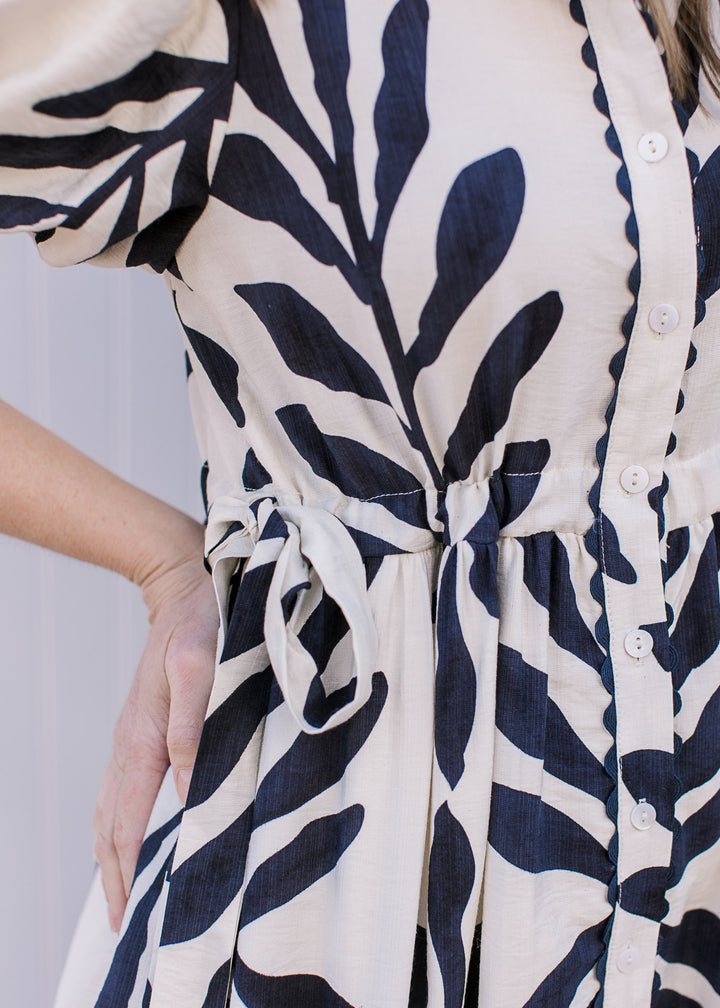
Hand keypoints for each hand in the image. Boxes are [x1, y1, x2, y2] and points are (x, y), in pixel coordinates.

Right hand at [92, 547, 218, 932]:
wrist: (186, 587)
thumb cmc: (203, 623)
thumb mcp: (203, 665)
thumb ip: (194, 726)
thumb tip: (187, 791)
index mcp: (144, 738)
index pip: (130, 819)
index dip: (129, 868)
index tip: (129, 912)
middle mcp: (129, 745)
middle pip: (111, 825)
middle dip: (115, 877)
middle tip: (122, 926)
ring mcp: (130, 738)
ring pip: (111, 811)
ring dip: (113, 856)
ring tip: (122, 896)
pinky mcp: (141, 729)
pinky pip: (120, 789)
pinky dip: (117, 824)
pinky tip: (127, 836)